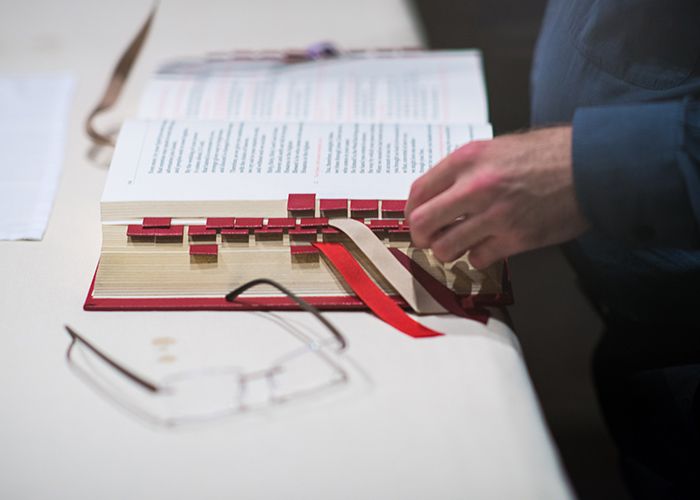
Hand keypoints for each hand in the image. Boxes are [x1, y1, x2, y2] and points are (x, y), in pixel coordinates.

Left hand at [405, 126, 588, 267]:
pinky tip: (487, 247)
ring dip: (448, 251)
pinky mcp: (515, 238)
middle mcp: (476, 186)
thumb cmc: (547, 154)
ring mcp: (495, 214)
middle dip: (420, 236)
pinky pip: (477, 259)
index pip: (418, 192)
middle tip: (429, 239)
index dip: (411, 211)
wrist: (591, 165)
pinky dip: (477, 257)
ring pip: (445, 248)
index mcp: (468, 159)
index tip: (415, 219)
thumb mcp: (497, 148)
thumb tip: (437, 196)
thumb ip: (464, 170)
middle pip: (422, 223)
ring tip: (459, 244)